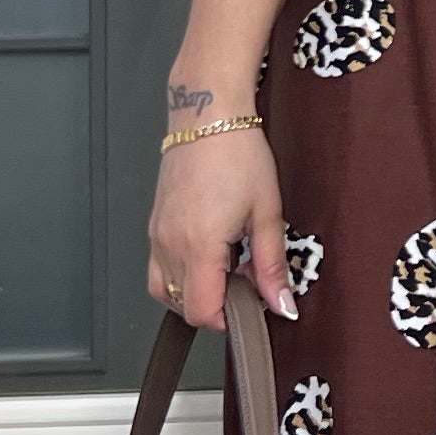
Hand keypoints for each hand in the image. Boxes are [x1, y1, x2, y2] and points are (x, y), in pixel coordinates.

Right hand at [147, 129, 294, 329]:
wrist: (207, 115)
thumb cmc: (237, 153)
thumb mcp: (267, 212)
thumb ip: (271, 265)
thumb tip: (281, 303)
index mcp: (199, 245)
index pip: (201, 312)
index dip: (228, 320)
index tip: (249, 306)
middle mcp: (170, 244)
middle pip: (182, 306)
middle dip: (214, 306)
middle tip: (243, 281)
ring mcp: (157, 235)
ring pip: (165, 290)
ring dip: (194, 292)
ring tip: (225, 266)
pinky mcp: (154, 225)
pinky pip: (158, 267)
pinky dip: (180, 274)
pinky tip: (207, 252)